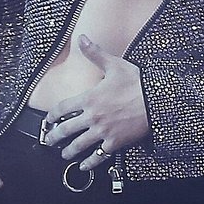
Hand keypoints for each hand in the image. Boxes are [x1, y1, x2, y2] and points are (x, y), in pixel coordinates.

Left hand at [43, 35, 148, 170]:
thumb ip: (95, 53)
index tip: (47, 121)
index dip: (51, 116)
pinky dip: (89, 163)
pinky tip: (84, 166)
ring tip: (64, 155)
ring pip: (79, 145)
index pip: (62, 108)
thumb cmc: (136, 82)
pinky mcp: (114, 142)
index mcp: (89, 98)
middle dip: (54, 137)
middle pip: (66, 130)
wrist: (156, 100)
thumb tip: (82, 37)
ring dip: (69, 151)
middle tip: (49, 141)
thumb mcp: (114, 65)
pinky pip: (98, 156)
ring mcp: (102, 131)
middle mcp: (92, 116)